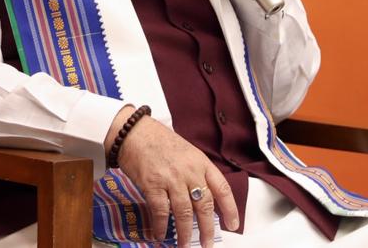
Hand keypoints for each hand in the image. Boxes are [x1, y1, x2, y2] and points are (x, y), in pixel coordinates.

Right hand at [106, 108, 239, 246]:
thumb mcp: (186, 152)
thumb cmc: (159, 140)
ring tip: (185, 245)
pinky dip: (161, 226)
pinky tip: (161, 234)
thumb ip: (196, 172)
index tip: (233, 225)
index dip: (230, 209)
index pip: (222, 188)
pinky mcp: (153, 184)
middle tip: (208, 244)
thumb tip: (200, 199)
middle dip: (208, 229)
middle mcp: (190, 171)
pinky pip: (160, 211)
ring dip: (185, 233)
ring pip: (184, 212)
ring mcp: (171, 178)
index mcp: (201, 162)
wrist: (134, 131)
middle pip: (204, 205)